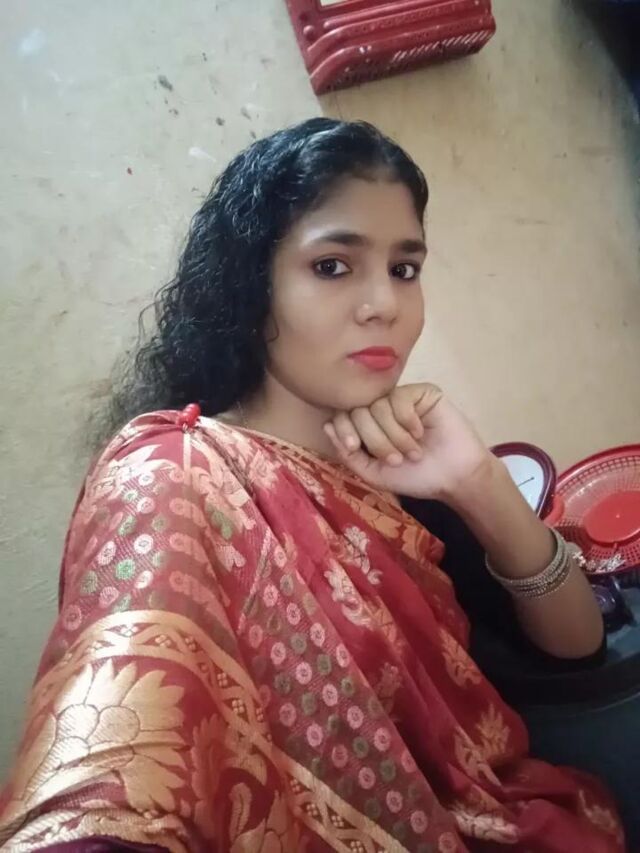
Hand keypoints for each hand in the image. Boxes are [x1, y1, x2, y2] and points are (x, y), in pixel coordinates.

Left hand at [324, 383, 493, 502]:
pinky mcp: (422, 392)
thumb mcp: (374, 472)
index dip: (344, 429)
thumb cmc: (415, 477)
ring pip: (378, 404)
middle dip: (374, 439)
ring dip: (394, 435)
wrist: (453, 478)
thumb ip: (348, 453)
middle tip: (395, 458)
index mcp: (367, 426)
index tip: (355, 447)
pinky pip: (400, 397)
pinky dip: (407, 420)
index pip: (342, 415)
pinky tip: (420, 432)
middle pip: (358, 410)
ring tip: (412, 451)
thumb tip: (326, 425)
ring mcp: (401, 399)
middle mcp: (381, 409)